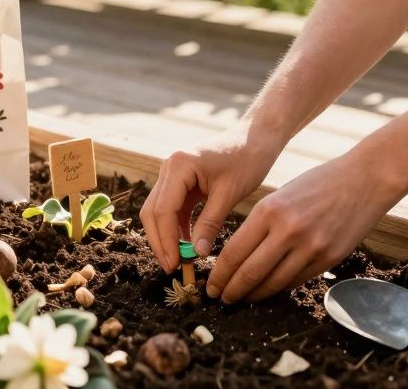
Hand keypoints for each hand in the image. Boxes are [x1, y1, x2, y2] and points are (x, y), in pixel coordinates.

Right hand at [139, 122, 283, 272]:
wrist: (255, 138)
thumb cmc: (247, 160)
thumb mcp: (229, 194)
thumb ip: (210, 224)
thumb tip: (196, 254)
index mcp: (179, 166)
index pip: (163, 210)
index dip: (166, 241)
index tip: (175, 265)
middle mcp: (168, 167)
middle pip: (152, 212)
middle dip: (160, 242)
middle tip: (173, 268)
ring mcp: (171, 173)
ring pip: (157, 211)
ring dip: (166, 236)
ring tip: (180, 260)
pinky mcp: (179, 181)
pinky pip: (171, 208)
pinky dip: (176, 227)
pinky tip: (187, 245)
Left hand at [205, 151, 402, 302]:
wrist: (364, 180)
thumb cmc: (317, 184)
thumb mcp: (279, 196)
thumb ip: (259, 224)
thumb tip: (236, 256)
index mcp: (269, 210)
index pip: (234, 252)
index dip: (219, 275)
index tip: (210, 284)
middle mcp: (288, 231)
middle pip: (250, 272)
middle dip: (231, 290)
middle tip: (220, 298)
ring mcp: (311, 247)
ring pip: (273, 282)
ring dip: (254, 294)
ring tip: (242, 298)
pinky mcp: (329, 259)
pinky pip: (296, 280)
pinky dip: (279, 288)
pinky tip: (268, 289)